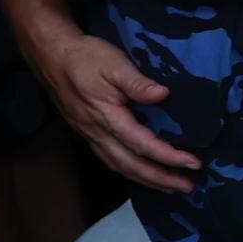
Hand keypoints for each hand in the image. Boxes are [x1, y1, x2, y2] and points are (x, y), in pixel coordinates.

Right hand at [34, 28, 198, 193]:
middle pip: (130, 165)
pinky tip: (140, 173)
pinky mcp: (86, 131)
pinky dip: (128, 170)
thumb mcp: (114, 63)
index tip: (192, 163)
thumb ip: (138, 83)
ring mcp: (89, 134)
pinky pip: (109, 158)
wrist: (50, 54)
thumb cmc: (84, 57)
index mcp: (107, 117)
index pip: (142, 144)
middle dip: (160, 179)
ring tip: (169, 186)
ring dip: (145, 179)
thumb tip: (163, 95)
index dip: (168, 157)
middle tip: (187, 187)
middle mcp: (96, 132)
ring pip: (119, 165)